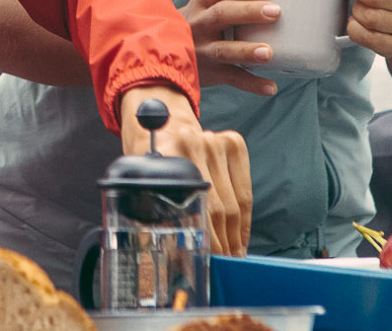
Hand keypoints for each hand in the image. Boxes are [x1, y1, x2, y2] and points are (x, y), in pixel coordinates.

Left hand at [119, 85, 251, 257]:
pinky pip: (245, 190)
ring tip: (231, 255)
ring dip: (235, 236)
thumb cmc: (155, 164)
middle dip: (222, 243)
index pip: (195, 208)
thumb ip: (156, 212)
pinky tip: (239, 237)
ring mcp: (215, 140)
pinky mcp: (233, 142)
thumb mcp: (146, 185)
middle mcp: (192, 142)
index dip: (206, 240)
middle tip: (222, 263)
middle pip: (219, 209)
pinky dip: (244, 219)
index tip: (207, 261)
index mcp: (165, 155)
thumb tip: (172, 256)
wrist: (163, 128)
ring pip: (234, 203)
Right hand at [181, 0, 280, 95]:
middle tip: (276, 11)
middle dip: (248, 11)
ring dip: (247, 50)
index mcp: (201, 3)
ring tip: (269, 52)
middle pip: (221, 14)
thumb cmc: (198, 25)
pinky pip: (232, 78)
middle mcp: (199, 24)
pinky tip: (271, 87)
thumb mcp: (204, 8)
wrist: (165, 53)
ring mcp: (203, 50)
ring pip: (224, 49)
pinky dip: (252, 84)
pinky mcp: (210, 73)